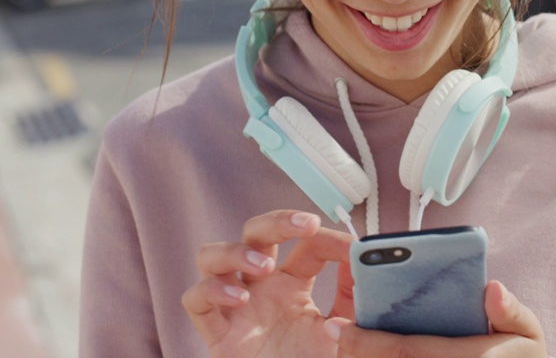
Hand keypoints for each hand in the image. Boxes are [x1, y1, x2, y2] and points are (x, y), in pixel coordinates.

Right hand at [181, 210, 355, 357]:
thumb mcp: (344, 331)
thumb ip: (352, 298)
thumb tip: (359, 259)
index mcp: (293, 284)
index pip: (306, 244)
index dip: (329, 238)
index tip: (354, 248)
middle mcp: (261, 288)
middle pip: (255, 233)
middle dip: (277, 221)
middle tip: (306, 225)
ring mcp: (236, 307)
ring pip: (212, 256)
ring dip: (236, 252)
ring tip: (266, 267)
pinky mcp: (218, 333)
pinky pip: (196, 301)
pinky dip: (211, 291)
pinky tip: (239, 299)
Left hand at [325, 280, 547, 357]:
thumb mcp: (528, 334)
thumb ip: (511, 311)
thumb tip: (492, 288)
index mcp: (466, 357)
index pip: (407, 349)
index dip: (368, 340)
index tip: (337, 326)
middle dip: (356, 351)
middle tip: (328, 334)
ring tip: (338, 344)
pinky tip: (360, 353)